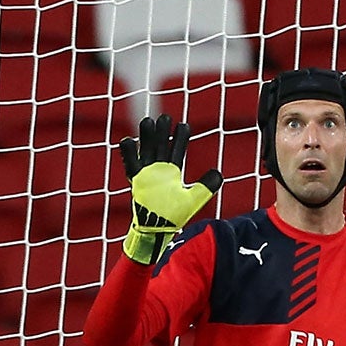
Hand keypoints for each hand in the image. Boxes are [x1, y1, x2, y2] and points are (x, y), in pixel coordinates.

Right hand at [118, 114, 215, 265]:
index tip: (183, 125)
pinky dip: (128, 153)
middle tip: (165, 117)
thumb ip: (206, 186)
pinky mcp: (136, 180)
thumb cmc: (175, 215)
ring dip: (146, 137)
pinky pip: (130, 164)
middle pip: (160, 146)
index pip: (177, 151)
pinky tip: (128, 140)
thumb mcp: (194, 199)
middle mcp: (159, 170)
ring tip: (148, 121)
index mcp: (172, 173)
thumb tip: (218, 172)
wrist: (159, 229)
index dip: (180, 138)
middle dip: (162, 132)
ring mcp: (146, 174)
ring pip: (146, 150)